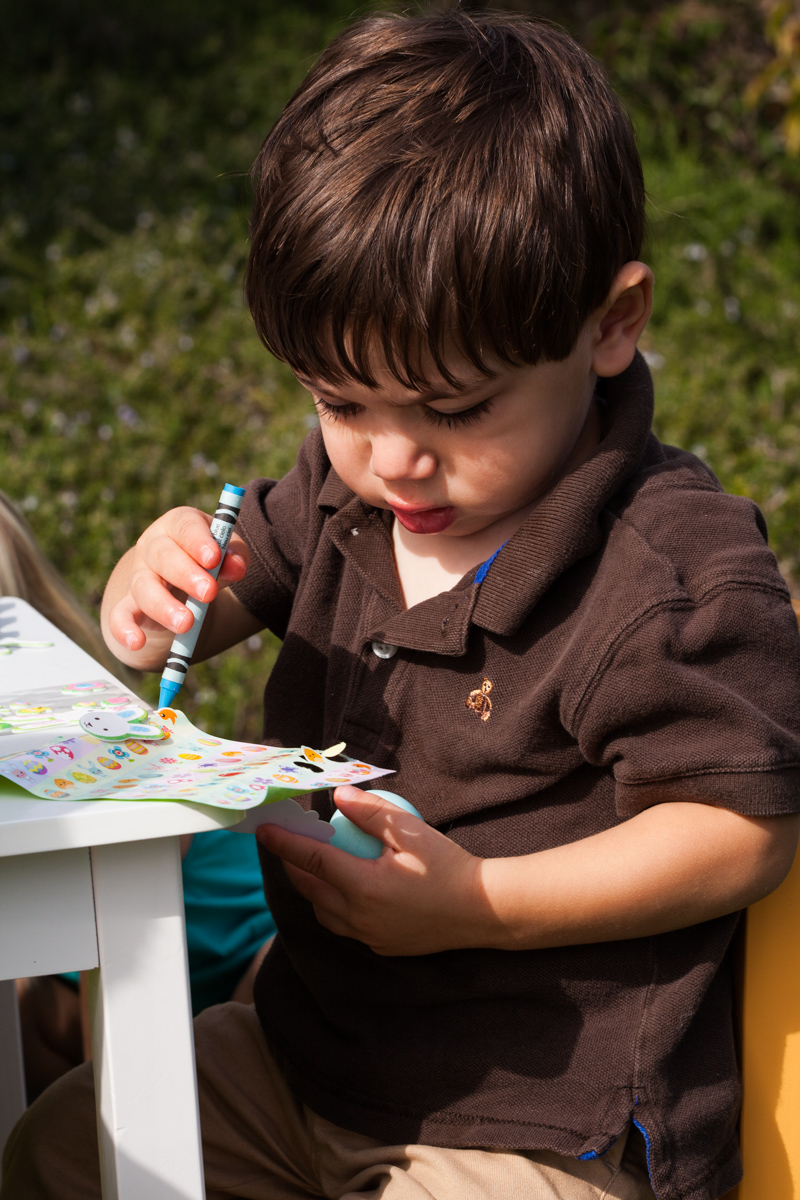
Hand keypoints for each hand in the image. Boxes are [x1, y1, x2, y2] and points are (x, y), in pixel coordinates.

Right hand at [102, 506, 249, 659]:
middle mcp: (152, 546)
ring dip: (163, 606)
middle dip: (186, 575)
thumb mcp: (226, 553)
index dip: (198, 541)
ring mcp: (138, 575)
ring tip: (186, 624)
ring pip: (144, 587)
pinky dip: (124, 629)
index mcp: (178, 526)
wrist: (180, 580)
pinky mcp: (129, 604)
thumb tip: (237, 568)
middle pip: (163, 556)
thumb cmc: (207, 559)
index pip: (185, 527)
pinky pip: (119, 616)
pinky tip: (136, 642)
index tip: (214, 558)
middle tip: (209, 593)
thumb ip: (234, 556)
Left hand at [256, 786, 491, 955]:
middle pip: (309, 888)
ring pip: (322, 912)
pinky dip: (332, 906)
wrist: (481, 911)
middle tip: (286, 843)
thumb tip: (338, 796)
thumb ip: (372, 812)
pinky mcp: (379, 945)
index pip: (312, 859)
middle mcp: (358, 915)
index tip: (264, 830)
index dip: (285, 843)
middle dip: (291, 866)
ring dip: (311, 888)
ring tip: (311, 866)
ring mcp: (368, 935)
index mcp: (363, 885)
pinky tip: (342, 890)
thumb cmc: (449, 866)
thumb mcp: (411, 831)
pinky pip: (343, 926)